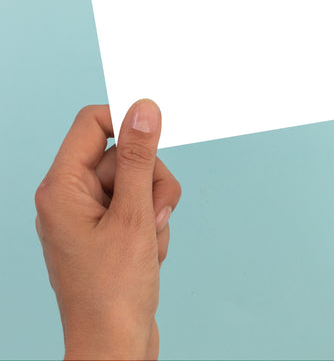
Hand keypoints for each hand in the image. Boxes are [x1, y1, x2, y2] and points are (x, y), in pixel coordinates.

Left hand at [35, 100, 181, 359]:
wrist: (116, 346)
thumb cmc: (114, 291)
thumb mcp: (133, 216)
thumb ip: (138, 158)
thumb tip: (143, 109)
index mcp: (62, 186)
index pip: (92, 123)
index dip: (127, 121)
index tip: (158, 132)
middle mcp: (71, 195)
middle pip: (124, 155)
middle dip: (150, 182)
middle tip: (153, 216)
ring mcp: (90, 213)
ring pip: (138, 180)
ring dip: (156, 207)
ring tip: (150, 240)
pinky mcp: (107, 228)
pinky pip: (139, 204)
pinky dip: (153, 222)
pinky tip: (148, 252)